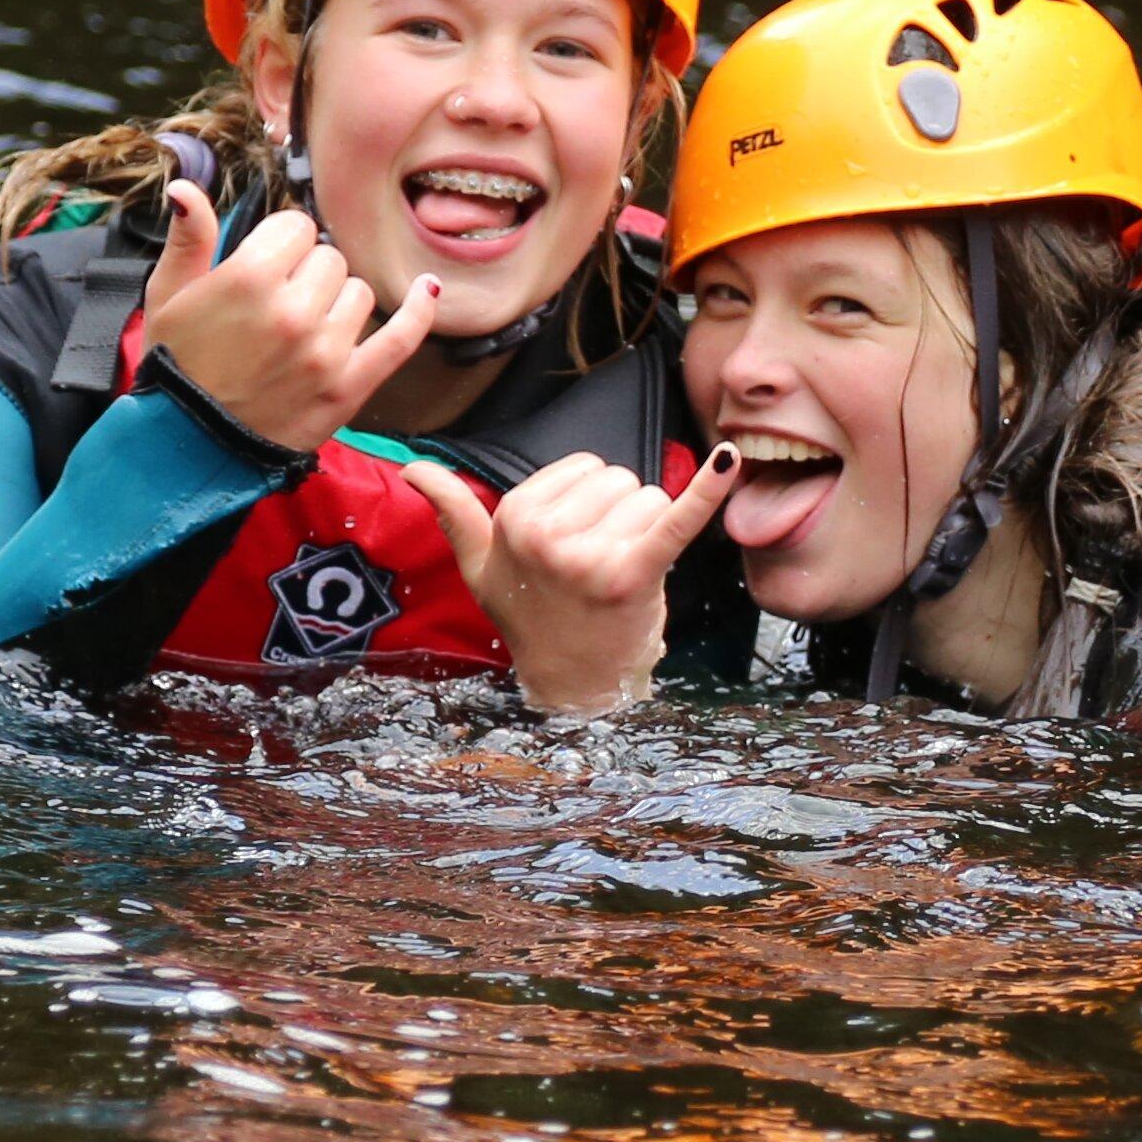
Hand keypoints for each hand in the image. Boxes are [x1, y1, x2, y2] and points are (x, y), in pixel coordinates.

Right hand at [136, 178, 437, 454]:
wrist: (187, 446)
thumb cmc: (176, 366)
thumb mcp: (167, 297)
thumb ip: (189, 238)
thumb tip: (186, 187)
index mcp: (248, 278)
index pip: (297, 227)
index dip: (280, 243)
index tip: (266, 265)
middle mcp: (294, 311)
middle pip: (329, 258)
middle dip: (305, 273)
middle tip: (276, 305)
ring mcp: (327, 350)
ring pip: (358, 293)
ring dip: (336, 302)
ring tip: (301, 329)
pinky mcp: (350, 385)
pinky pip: (401, 338)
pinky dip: (419, 311)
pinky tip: (427, 289)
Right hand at [399, 446, 746, 717]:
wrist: (571, 681)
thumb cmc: (530, 615)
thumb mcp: (481, 566)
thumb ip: (453, 512)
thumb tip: (412, 468)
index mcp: (514, 517)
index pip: (586, 466)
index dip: (588, 502)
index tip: (572, 543)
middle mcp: (547, 534)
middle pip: (621, 478)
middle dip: (620, 514)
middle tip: (599, 564)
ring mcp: (589, 556)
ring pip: (651, 498)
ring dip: (648, 530)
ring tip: (622, 573)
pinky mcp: (635, 574)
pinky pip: (677, 520)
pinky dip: (708, 490)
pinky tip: (730, 460)